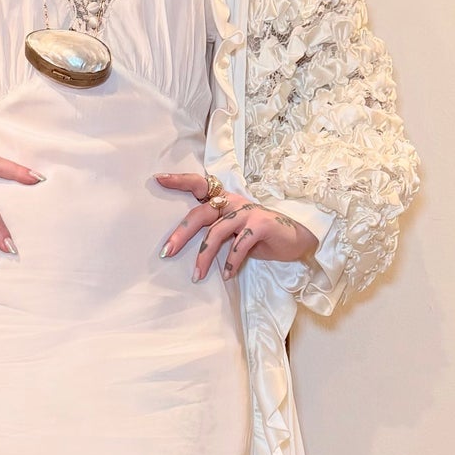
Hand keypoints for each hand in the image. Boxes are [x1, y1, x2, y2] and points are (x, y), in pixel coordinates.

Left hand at [155, 171, 318, 280]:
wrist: (296, 240)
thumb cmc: (260, 238)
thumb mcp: (234, 233)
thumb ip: (215, 232)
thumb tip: (188, 248)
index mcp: (225, 200)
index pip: (199, 185)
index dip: (179, 181)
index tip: (158, 178)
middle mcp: (234, 202)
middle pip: (200, 214)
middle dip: (181, 233)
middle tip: (166, 252)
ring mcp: (247, 212)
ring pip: (217, 233)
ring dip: (204, 257)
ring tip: (196, 275)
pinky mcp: (260, 225)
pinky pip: (239, 245)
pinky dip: (231, 262)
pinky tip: (227, 275)